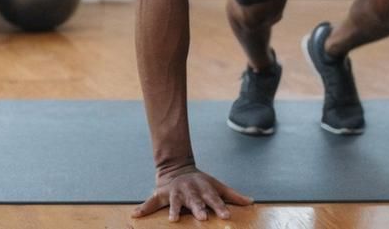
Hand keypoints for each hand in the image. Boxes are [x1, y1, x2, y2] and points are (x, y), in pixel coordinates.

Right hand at [131, 165, 253, 221]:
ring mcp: (175, 192)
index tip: (227, 216)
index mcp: (204, 189)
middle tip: (202, 218)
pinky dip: (143, 208)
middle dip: (199, 209)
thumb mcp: (218, 186)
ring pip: (175, 202)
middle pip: (196, 201)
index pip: (215, 199)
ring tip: (173, 220)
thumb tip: (252, 202)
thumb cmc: (201, 182)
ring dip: (174, 210)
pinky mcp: (161, 195)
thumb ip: (234, 196)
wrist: (177, 169)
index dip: (221, 207)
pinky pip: (150, 202)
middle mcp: (190, 191)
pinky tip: (135, 215)